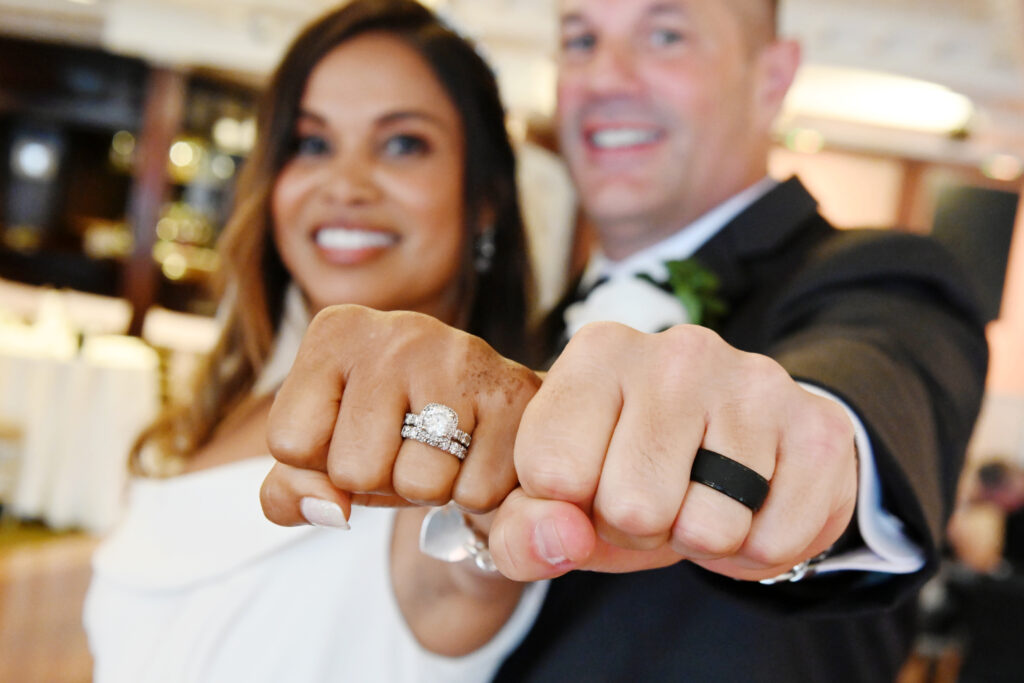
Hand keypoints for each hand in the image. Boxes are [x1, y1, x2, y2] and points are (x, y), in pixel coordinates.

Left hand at [259, 304, 540, 526]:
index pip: (289, 442)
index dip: (321, 464)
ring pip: (417, 484)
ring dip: (430, 490)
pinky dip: (476, 492)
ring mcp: (461, 355)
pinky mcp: (515, 393)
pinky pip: (475, 492)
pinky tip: (480, 453)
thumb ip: (289, 492)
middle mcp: (399, 329)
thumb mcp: (322, 456)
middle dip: (379, 481)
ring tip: (444, 451)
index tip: (355, 436)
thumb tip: (331, 510)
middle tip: (406, 448)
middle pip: (353, 469)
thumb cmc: (396, 432)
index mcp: (338, 330)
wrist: (496, 416)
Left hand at [488, 322, 857, 581]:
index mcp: (599, 352)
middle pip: (632, 508)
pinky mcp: (818, 426)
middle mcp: (678, 350)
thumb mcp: (550, 498)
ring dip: (699, 541)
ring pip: (708, 529)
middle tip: (654, 497)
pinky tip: (748, 508)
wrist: (728, 443)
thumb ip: (520, 529)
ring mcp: (754, 382)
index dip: (567, 510)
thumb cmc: (619, 467)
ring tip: (699, 499)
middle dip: (638, 530)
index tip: (586, 487)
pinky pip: (773, 542)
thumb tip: (561, 538)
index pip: (553, 473)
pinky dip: (755, 552)